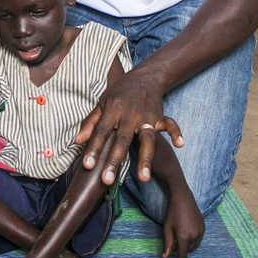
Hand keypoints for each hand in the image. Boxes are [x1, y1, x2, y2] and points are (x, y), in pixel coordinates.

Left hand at [74, 66, 182, 185]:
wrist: (144, 77)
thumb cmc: (120, 92)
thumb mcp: (102, 103)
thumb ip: (91, 122)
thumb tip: (78, 141)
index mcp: (113, 109)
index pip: (102, 131)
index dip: (94, 148)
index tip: (88, 166)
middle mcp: (130, 114)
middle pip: (122, 140)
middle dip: (115, 160)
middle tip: (107, 180)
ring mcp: (147, 116)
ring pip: (147, 138)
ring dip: (145, 158)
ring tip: (144, 178)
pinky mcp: (160, 116)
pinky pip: (170, 124)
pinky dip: (176, 133)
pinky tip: (180, 145)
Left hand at [162, 189, 204, 257]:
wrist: (183, 199)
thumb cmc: (172, 213)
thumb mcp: (167, 228)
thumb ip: (167, 244)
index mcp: (184, 237)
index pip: (182, 255)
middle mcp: (194, 236)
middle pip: (188, 251)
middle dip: (180, 251)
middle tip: (172, 245)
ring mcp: (201, 232)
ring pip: (194, 247)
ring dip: (186, 247)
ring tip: (178, 239)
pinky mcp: (203, 228)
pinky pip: (198, 240)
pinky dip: (192, 242)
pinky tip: (186, 234)